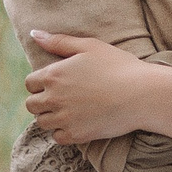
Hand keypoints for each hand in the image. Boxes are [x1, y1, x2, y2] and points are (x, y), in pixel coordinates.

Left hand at [23, 32, 159, 144]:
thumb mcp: (89, 46)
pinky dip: (63, 132)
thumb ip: (59, 41)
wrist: (142, 94)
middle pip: (31, 105)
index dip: (40, 83)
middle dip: (42, 101)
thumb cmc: (118, 66)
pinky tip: (77, 123)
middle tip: (61, 98)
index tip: (54, 84)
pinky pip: (58, 137)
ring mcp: (64, 119)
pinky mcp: (76, 135)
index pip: (29, 83)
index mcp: (54, 75)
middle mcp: (53, 98)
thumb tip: (34, 33)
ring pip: (42, 123)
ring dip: (51, 117)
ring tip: (69, 111)